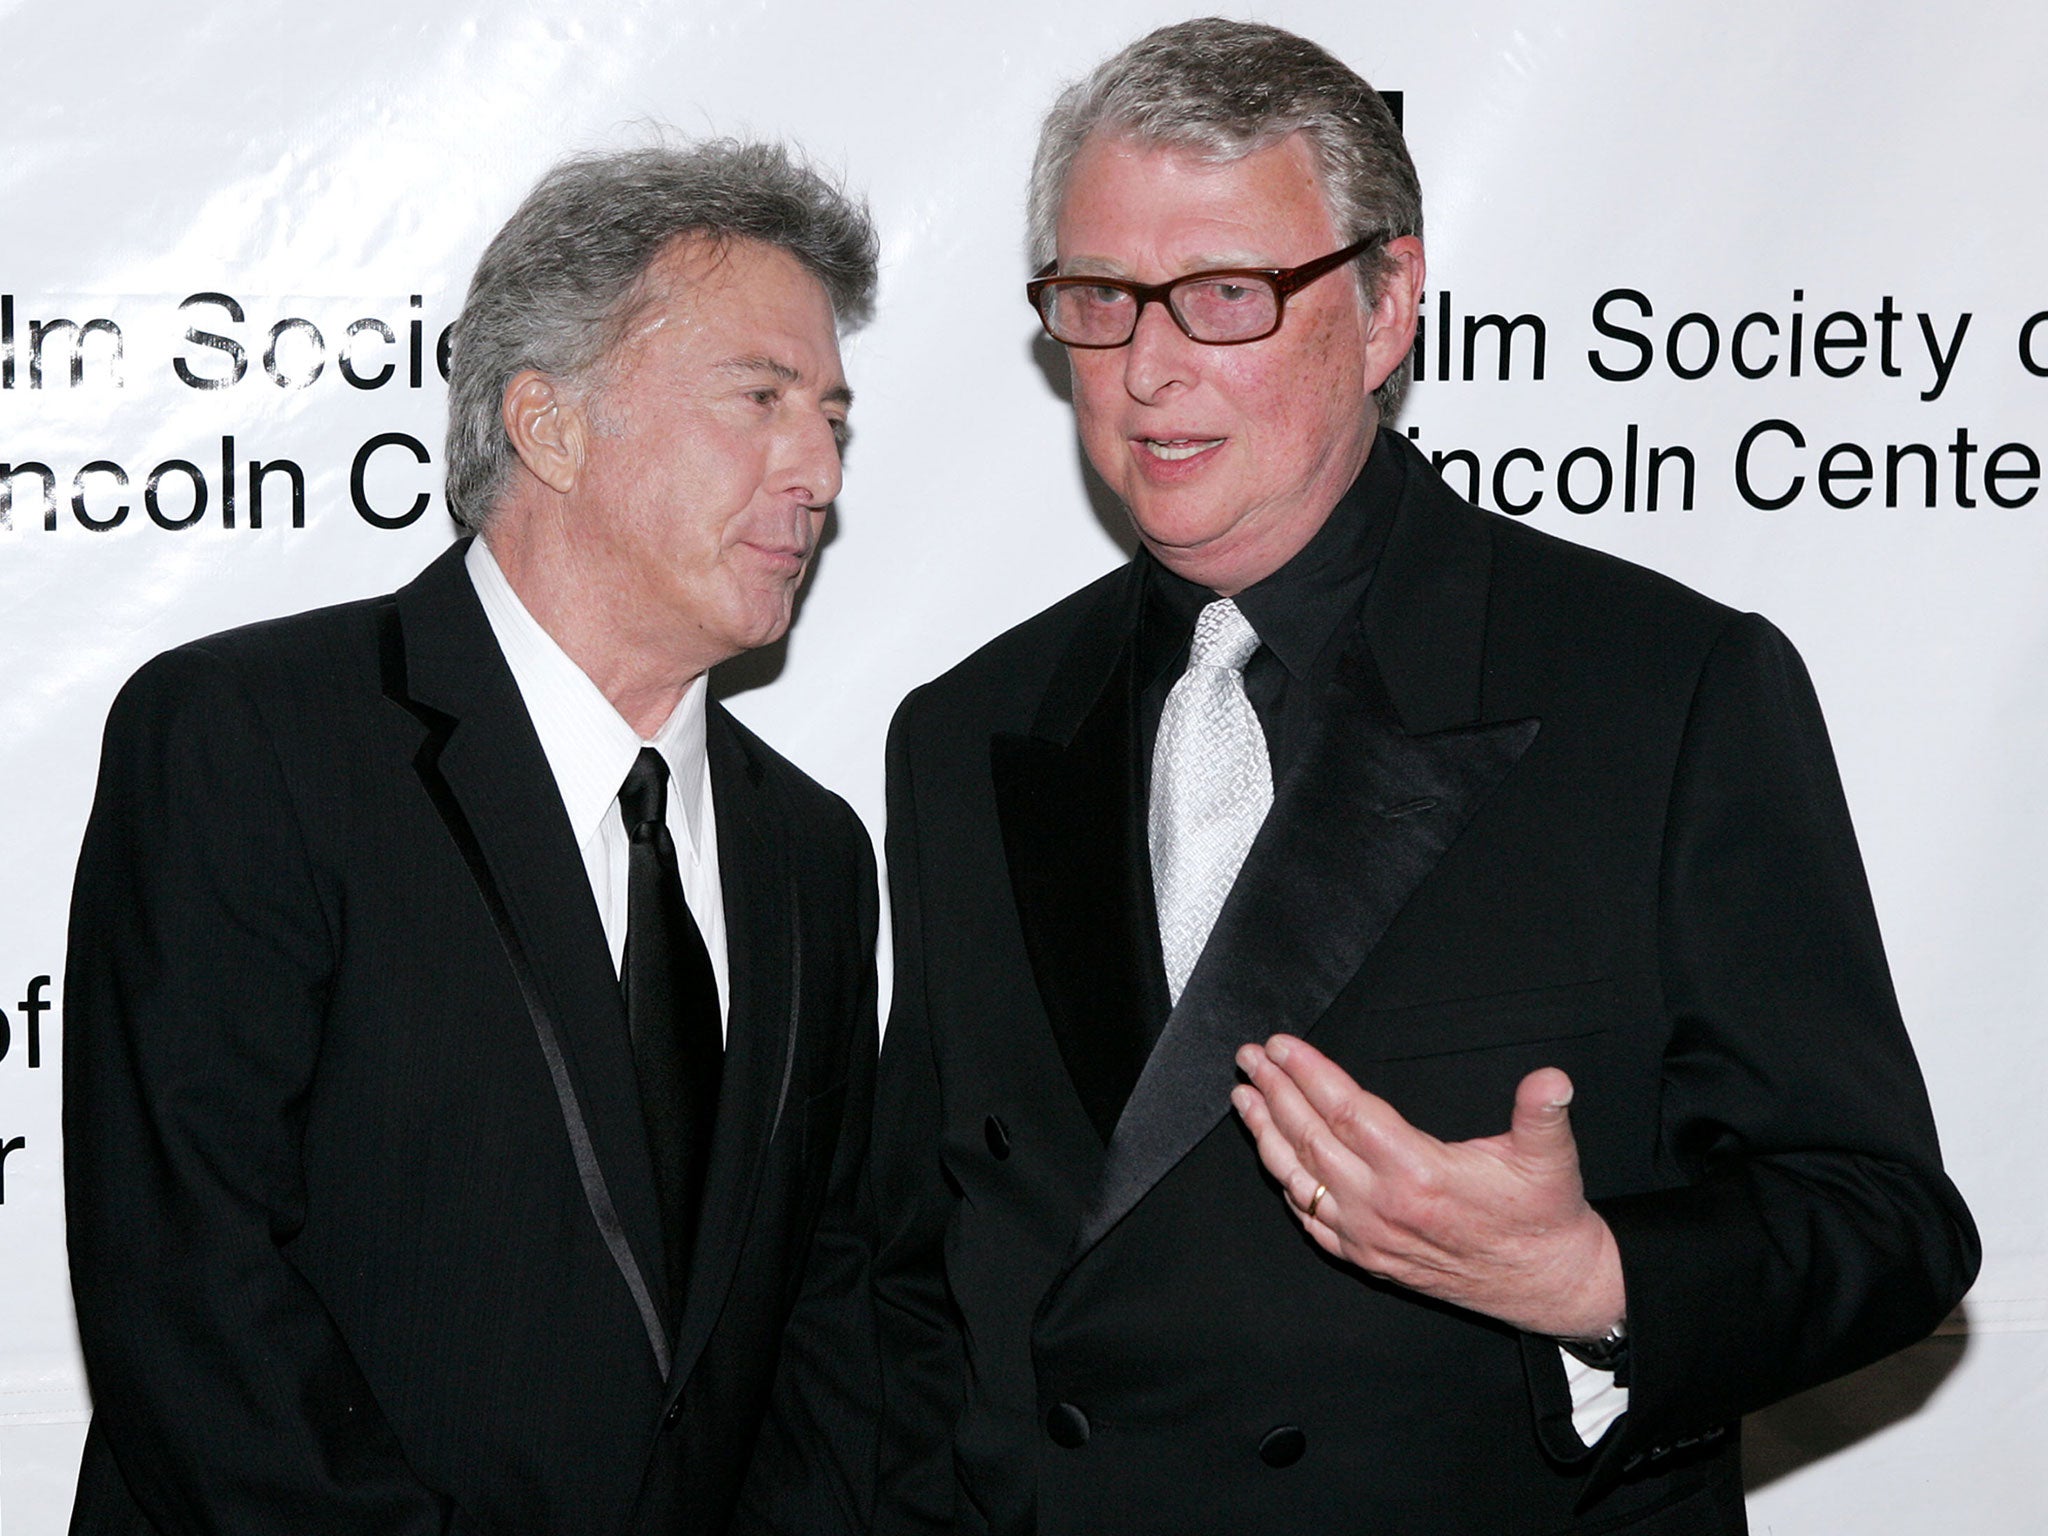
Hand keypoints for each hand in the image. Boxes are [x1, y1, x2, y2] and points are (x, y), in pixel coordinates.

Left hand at [1230, 1034, 1624, 1338]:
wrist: (1546, 1282)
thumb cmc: (1543, 1216)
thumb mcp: (1550, 1158)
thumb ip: (1543, 1114)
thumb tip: (1552, 1080)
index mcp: (1418, 1173)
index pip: (1345, 1110)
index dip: (1308, 1073)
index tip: (1280, 1046)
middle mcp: (1382, 1207)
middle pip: (1310, 1137)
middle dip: (1275, 1091)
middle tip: (1249, 1058)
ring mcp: (1368, 1236)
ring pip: (1299, 1178)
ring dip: (1266, 1134)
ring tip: (1245, 1098)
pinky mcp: (1367, 1258)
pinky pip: (1311, 1219)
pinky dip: (1287, 1183)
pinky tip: (1274, 1159)